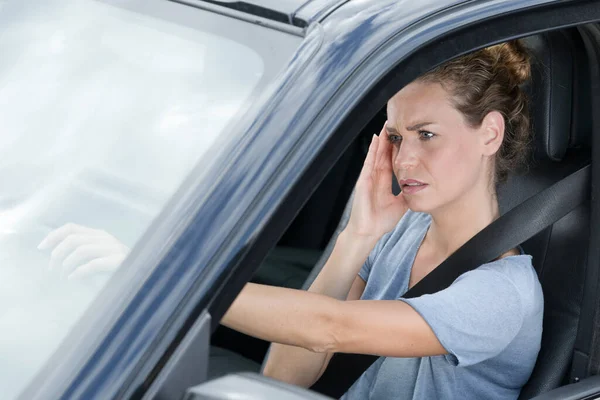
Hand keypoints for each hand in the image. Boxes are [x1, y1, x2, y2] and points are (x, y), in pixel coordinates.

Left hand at [38, 223, 129, 279]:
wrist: (143, 276)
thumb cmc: (117, 269)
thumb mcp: (99, 256)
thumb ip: (83, 251)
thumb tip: (56, 256)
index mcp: (99, 234)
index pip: (71, 228)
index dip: (53, 236)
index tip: (41, 248)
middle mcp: (105, 238)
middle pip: (72, 239)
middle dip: (57, 255)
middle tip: (52, 270)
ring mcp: (114, 248)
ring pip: (81, 251)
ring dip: (66, 265)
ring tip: (63, 277)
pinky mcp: (119, 261)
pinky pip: (93, 264)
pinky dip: (79, 272)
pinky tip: (73, 279)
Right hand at [346, 122, 407, 238]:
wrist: (367, 232)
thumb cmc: (380, 221)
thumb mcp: (400, 205)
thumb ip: (408, 195)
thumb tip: (422, 188)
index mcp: (384, 182)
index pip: (392, 161)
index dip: (397, 149)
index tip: (404, 136)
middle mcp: (376, 177)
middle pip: (384, 154)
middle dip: (390, 140)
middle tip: (396, 124)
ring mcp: (368, 178)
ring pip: (376, 154)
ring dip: (381, 140)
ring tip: (387, 125)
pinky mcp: (363, 181)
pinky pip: (369, 162)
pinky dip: (373, 150)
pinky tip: (377, 139)